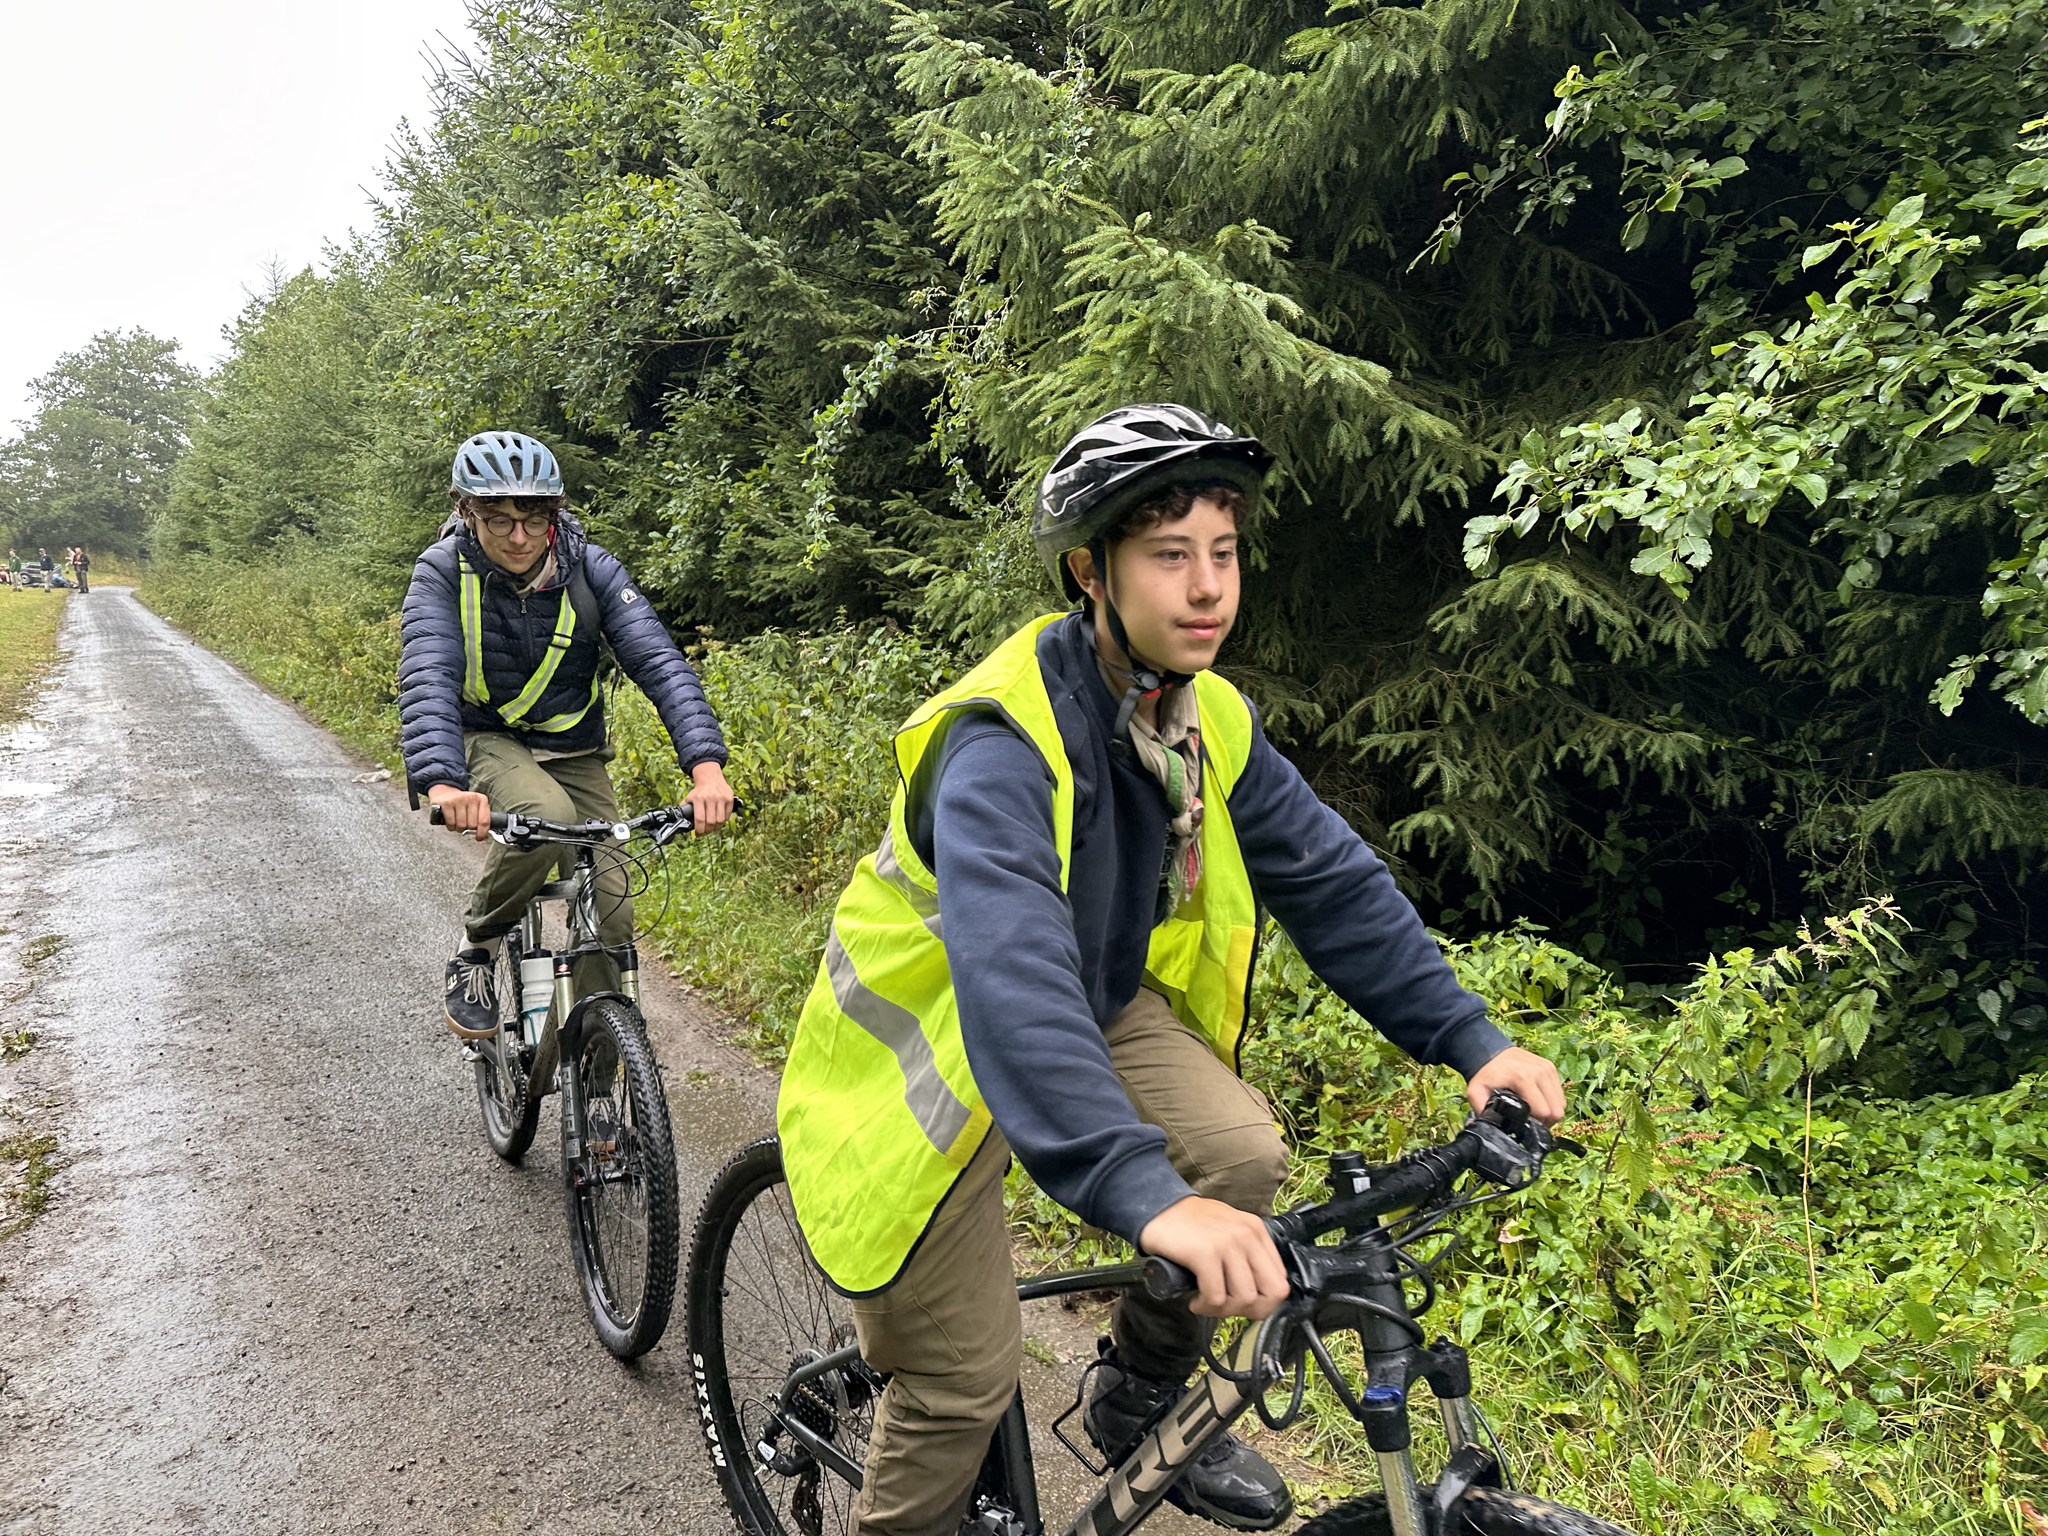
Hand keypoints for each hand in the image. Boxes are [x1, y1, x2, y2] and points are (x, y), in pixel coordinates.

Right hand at [427, 783, 491, 842]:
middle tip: (464, 824)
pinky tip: (450, 821)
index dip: (482, 833)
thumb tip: (483, 835)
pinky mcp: (447, 803)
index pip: (484, 821)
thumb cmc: (462, 805)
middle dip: (468, 829)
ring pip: (462, 825)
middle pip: (472, 825)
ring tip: (457, 821)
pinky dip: (450, 826)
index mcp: (482, 799)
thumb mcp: (475, 808)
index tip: (479, 838)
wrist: (445, 794)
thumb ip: (481, 819)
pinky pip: (451, 823)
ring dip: (458, 828)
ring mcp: (459, 799)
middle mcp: (472, 797)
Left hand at [686, 760, 735, 833]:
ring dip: (716, 828)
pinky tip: (719, 820)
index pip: (700, 819)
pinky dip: (723, 821)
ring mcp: (721, 798)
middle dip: (708, 831)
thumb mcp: (689, 798)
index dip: (699, 830)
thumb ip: (685, 809)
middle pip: (711, 822)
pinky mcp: (729, 799)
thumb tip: (680, 822)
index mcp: (699, 798)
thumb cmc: (699, 791)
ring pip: (720, 820)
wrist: (710, 778)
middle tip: (705, 832)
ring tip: (713, 829)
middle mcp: (710, 798)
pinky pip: (727, 816)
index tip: (698, 834)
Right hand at [1137, 1196, 1288, 1320]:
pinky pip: (1216, 1297)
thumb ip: (1246, 1255)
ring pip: (1244, 1298)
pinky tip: (1195, 1300)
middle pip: (1271, 1293)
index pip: (1280, 1280)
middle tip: (1226, 1308)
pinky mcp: (1205, 1254)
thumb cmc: (1190, 1225)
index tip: (1241, 1304)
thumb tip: (1256, 1294)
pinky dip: (1205, 1306)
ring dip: (1223, 1310)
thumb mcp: (1229, 1231)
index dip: (1264, 1301)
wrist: (1157, 1207)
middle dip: (1250, 1310)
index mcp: (1256, 1232)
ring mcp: (1228, 1244)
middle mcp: (1247, 1236)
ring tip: (1205, 1303)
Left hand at [1465, 1046, 1565, 1126]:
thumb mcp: (1475, 1092)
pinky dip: (1552, 1101)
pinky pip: (1560, 1093)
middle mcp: (1539, 1072)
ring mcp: (1547, 1068)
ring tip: (1535, 1112)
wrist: (1490, 1051)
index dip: (1536, 1124)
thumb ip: (1482, 1110)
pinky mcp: (1550, 1067)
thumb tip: (1490, 1128)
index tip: (1525, 1124)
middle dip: (1545, 1120)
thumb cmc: (1485, 1074)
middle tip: (1531, 1121)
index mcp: (1523, 1078)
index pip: (1543, 1112)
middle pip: (1556, 1110)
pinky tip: (1539, 1101)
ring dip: (1550, 1111)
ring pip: (1561, 1103)